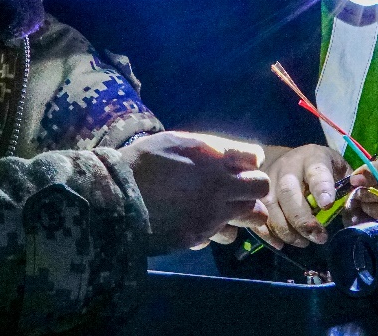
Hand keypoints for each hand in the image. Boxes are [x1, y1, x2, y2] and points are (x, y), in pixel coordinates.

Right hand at [120, 131, 270, 255]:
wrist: (116, 196)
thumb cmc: (145, 161)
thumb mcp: (179, 140)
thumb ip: (212, 148)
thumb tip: (234, 155)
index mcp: (215, 158)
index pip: (255, 159)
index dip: (249, 162)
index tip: (238, 165)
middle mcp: (220, 187)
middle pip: (260, 189)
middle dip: (253, 187)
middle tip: (237, 189)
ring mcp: (211, 215)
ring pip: (250, 216)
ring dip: (241, 212)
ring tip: (221, 208)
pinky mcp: (197, 236)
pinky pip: (220, 234)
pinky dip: (214, 229)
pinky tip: (196, 220)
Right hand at [255, 144, 349, 247]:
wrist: (287, 159)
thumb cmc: (318, 168)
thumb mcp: (338, 170)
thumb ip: (348, 191)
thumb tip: (352, 216)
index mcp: (312, 158)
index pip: (316, 170)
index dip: (321, 187)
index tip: (327, 204)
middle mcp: (287, 167)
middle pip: (287, 191)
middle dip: (302, 219)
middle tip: (319, 237)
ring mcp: (267, 180)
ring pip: (269, 206)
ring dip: (286, 230)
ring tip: (303, 242)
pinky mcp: (254, 194)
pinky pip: (255, 215)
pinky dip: (267, 233)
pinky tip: (281, 244)